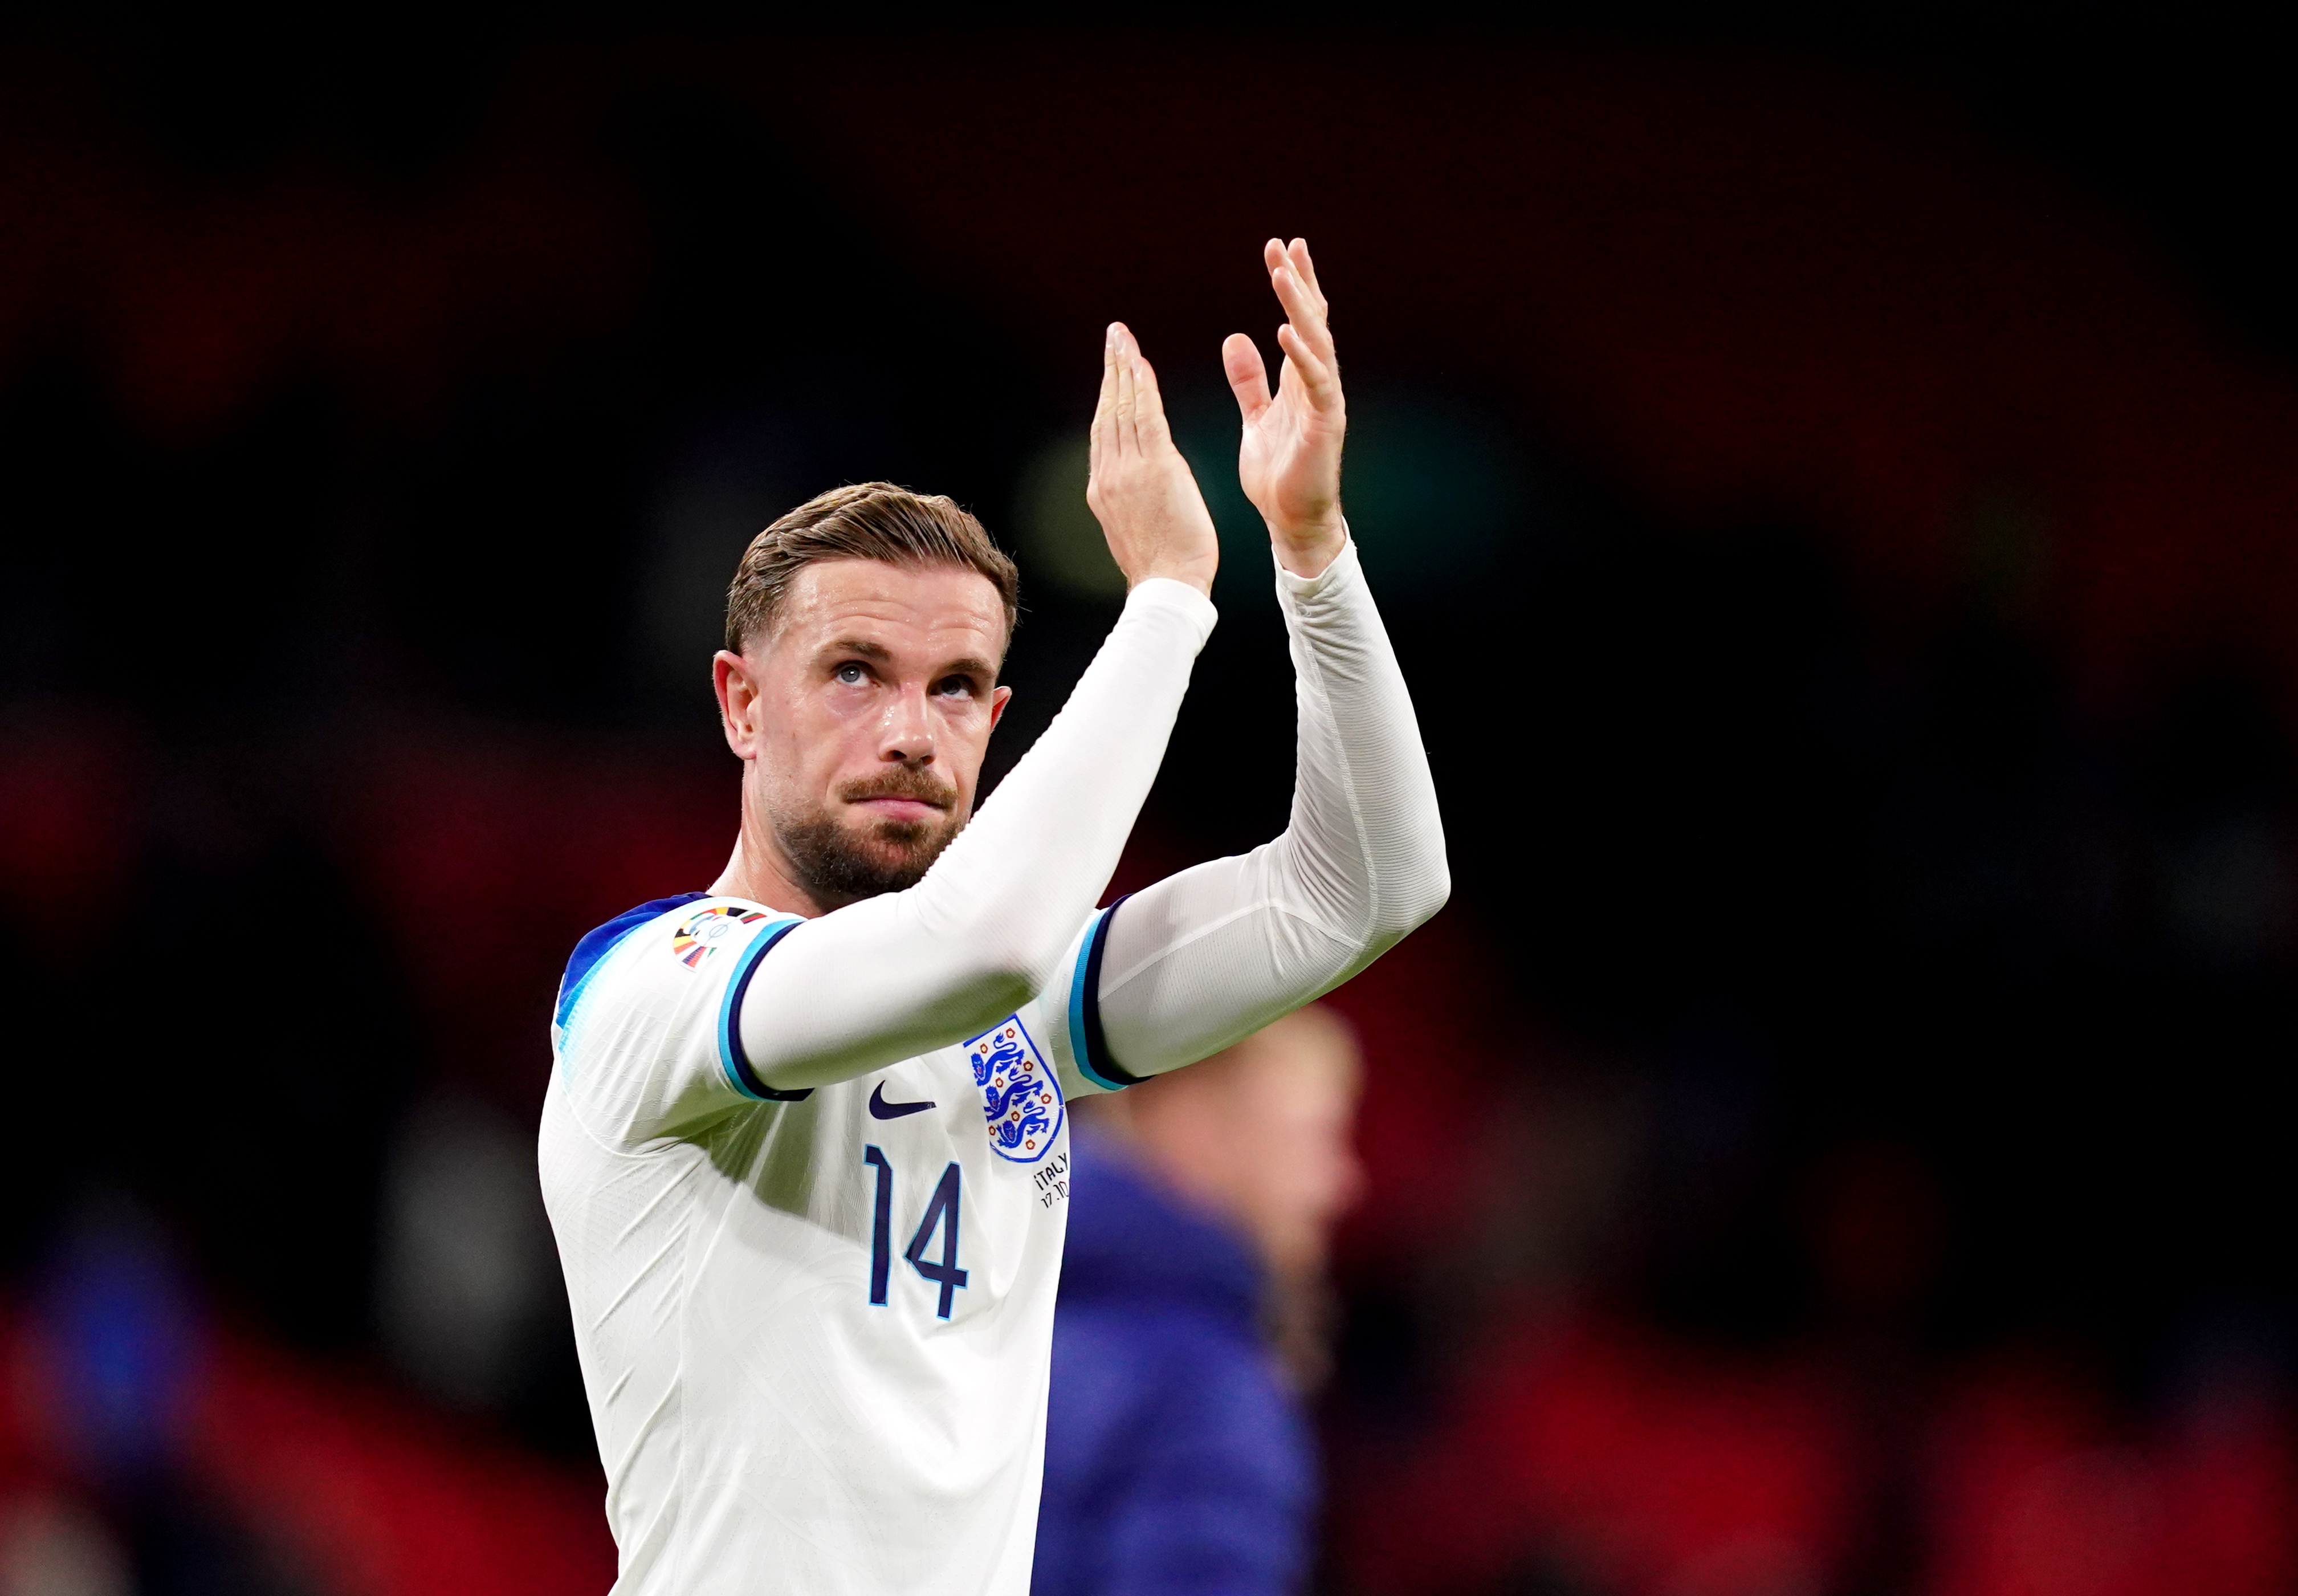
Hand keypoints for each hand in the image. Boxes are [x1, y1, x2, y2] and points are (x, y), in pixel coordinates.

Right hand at [1087, 322, 1220, 595]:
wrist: (1169, 586)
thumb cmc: (1164, 565)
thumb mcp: (1136, 526)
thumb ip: (1132, 496)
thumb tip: (1138, 479)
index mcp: (1102, 489)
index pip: (1104, 431)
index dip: (1108, 396)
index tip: (1113, 370)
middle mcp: (1108, 475)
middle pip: (1107, 411)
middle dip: (1110, 371)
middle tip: (1114, 336)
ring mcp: (1128, 471)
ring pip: (1122, 409)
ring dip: (1123, 369)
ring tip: (1123, 339)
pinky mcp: (1154, 469)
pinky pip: (1146, 419)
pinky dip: (1143, 389)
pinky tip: (1142, 365)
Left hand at [1224, 238, 1347, 577]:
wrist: (1290, 519)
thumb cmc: (1276, 472)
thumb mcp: (1256, 416)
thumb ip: (1249, 379)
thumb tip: (1235, 338)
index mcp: (1299, 380)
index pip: (1300, 321)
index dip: (1293, 285)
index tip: (1280, 250)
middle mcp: (1317, 383)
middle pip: (1312, 321)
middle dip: (1299, 283)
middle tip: (1284, 246)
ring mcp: (1324, 401)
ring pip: (1316, 343)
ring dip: (1300, 307)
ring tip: (1283, 274)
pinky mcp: (1324, 424)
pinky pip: (1314, 382)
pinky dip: (1301, 355)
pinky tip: (1285, 330)